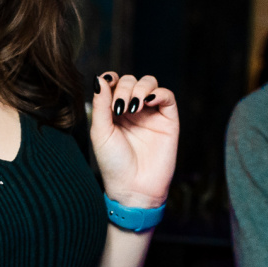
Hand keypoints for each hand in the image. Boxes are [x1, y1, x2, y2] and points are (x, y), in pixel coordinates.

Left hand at [90, 72, 178, 207]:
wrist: (134, 187)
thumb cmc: (114, 164)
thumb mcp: (100, 132)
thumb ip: (100, 105)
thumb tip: (99, 79)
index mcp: (113, 112)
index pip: (114, 83)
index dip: (111, 78)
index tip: (107, 84)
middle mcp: (132, 109)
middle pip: (131, 80)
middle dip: (124, 88)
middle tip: (120, 108)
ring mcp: (151, 113)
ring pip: (149, 83)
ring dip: (140, 88)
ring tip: (133, 107)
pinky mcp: (168, 119)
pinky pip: (167, 96)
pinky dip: (158, 93)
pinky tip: (147, 102)